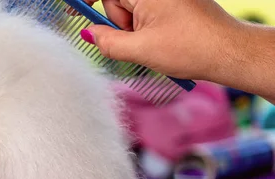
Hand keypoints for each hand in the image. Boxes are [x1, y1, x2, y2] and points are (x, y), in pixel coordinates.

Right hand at [80, 0, 241, 81]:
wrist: (226, 52)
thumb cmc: (189, 48)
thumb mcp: (140, 50)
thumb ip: (107, 41)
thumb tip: (90, 34)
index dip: (88, 1)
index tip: (74, 10)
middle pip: (119, 2)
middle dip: (121, 24)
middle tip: (136, 42)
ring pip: (133, 10)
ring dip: (135, 30)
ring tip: (154, 45)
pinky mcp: (176, 3)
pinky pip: (148, 13)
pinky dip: (147, 29)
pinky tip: (162, 42)